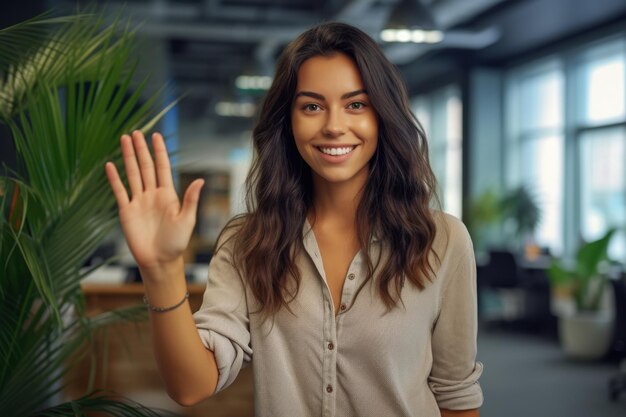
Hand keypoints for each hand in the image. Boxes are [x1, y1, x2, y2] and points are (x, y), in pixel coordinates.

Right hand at [105, 131, 203, 271]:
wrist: (160, 261)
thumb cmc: (176, 243)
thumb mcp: (187, 220)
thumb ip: (190, 199)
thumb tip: (201, 180)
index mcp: (168, 195)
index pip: (163, 167)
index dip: (159, 152)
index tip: (156, 136)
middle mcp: (152, 194)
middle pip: (146, 167)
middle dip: (141, 149)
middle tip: (136, 132)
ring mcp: (138, 202)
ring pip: (132, 174)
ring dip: (128, 158)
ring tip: (123, 140)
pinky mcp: (127, 211)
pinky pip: (120, 191)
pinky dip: (114, 179)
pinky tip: (110, 165)